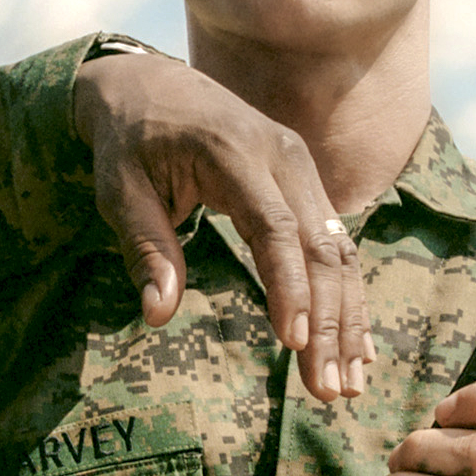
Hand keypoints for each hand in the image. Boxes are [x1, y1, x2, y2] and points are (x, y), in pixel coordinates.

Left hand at [74, 51, 372, 401]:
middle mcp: (284, 156)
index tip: (294, 343)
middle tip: (330, 390)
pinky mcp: (307, 182)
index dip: (289, 287)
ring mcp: (302, 167)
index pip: (277, 227)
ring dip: (348, 318)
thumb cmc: (129, 142)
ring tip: (349, 383)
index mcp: (235, 153)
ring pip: (340, 250)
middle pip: (322, 246)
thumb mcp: (119, 191)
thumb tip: (158, 314)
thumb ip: (144, 248)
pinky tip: (356, 345)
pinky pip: (337, 243)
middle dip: (331, 322)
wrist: (149, 84)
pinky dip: (348, 296)